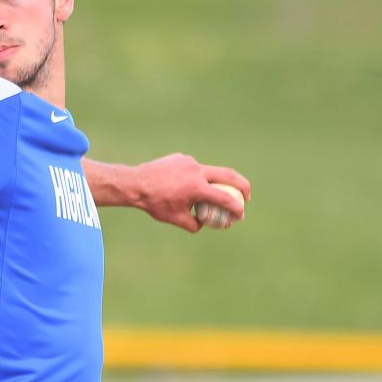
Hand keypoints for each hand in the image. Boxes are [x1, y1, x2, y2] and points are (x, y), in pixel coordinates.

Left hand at [135, 153, 250, 231]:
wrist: (135, 183)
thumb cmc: (154, 203)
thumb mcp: (175, 219)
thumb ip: (194, 224)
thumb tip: (204, 223)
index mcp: (197, 188)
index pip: (225, 198)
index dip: (236, 208)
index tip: (240, 215)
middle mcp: (197, 171)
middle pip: (229, 175)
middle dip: (242, 185)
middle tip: (246, 196)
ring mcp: (189, 162)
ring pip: (209, 171)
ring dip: (214, 182)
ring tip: (206, 194)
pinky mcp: (181, 158)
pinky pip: (193, 168)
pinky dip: (195, 177)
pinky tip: (182, 185)